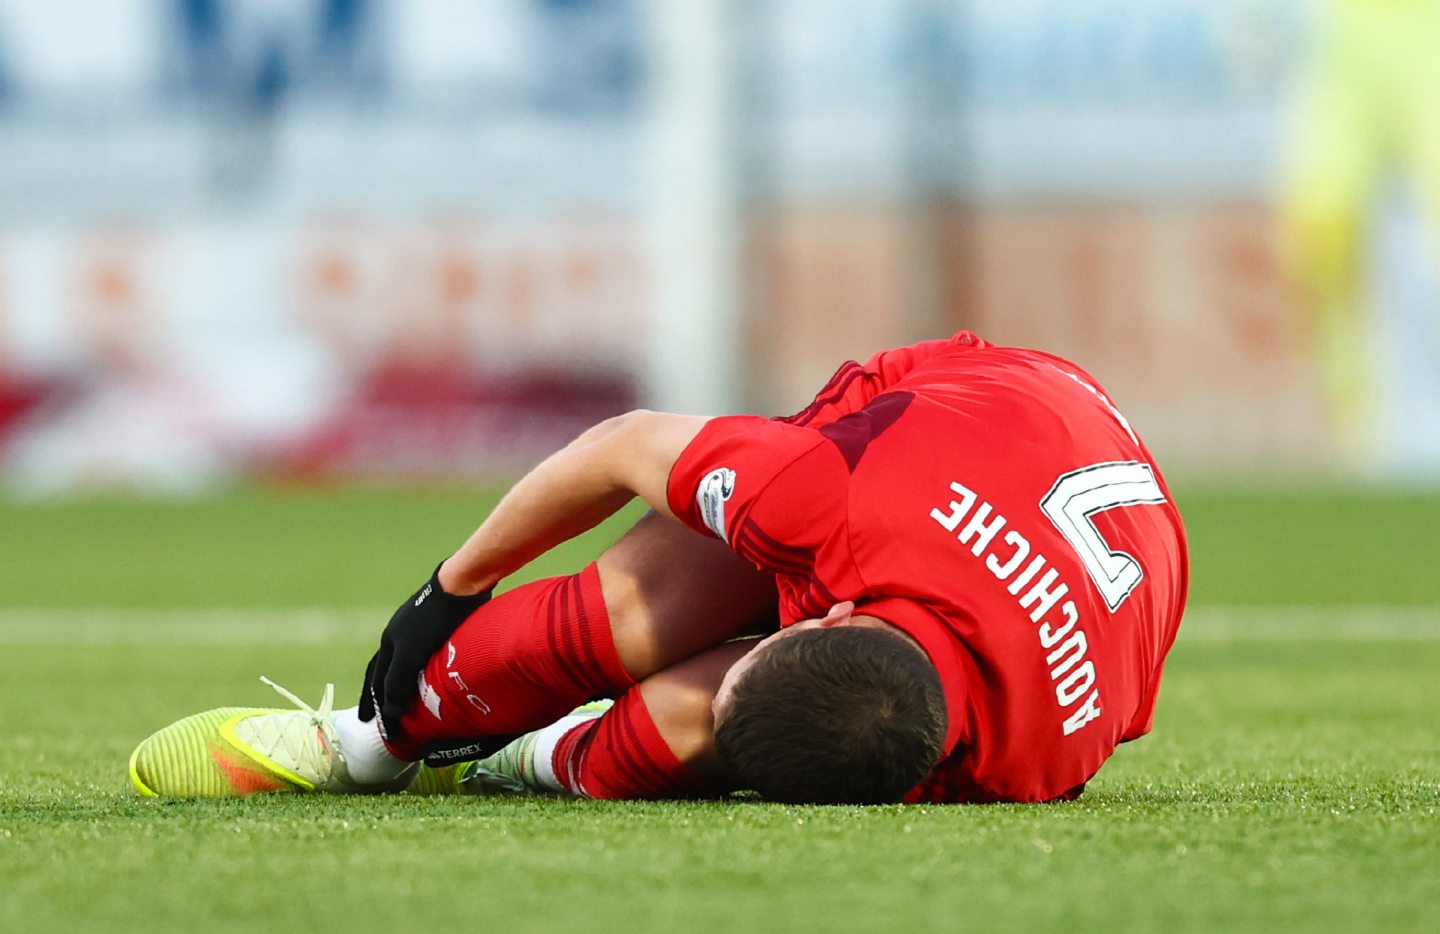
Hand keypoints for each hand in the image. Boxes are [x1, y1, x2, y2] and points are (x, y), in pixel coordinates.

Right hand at [358, 562, 491, 737]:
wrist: (460, 587)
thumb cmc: (435, 620)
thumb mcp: (411, 654)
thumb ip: (397, 682)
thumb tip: (390, 713)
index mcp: (389, 641)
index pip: (376, 680)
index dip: (374, 704)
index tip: (372, 725)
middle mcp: (399, 634)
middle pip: (383, 670)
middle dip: (377, 696)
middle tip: (371, 716)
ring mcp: (417, 628)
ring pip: (403, 662)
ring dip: (397, 684)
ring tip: (399, 700)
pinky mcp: (438, 624)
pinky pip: (423, 655)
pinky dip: (419, 672)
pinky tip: (429, 678)